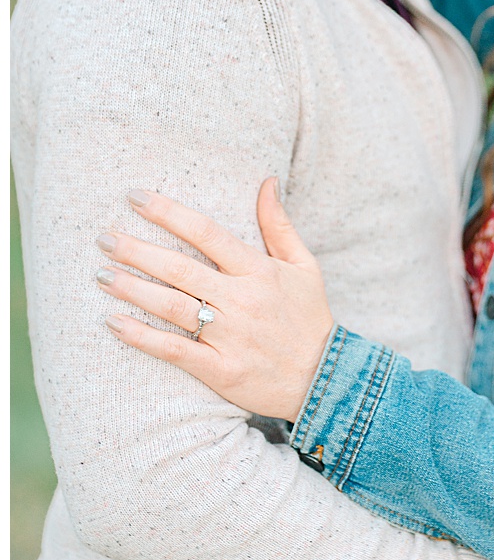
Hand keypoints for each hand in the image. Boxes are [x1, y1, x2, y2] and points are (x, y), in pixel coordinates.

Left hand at [98, 179, 332, 420]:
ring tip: (101, 274)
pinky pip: (175, 350)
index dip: (169, 213)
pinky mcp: (221, 369)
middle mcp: (244, 300)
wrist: (326, 379)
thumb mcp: (305, 266)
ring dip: (132, 289)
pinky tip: (114, 323)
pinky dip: (142, 337)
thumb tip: (266, 181)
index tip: (135, 197)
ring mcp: (232, 336)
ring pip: (172, 306)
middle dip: (137, 251)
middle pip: (181, 269)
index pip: (208, 233)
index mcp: (261, 271)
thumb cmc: (310, 317)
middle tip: (103, 238)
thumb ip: (279, 225)